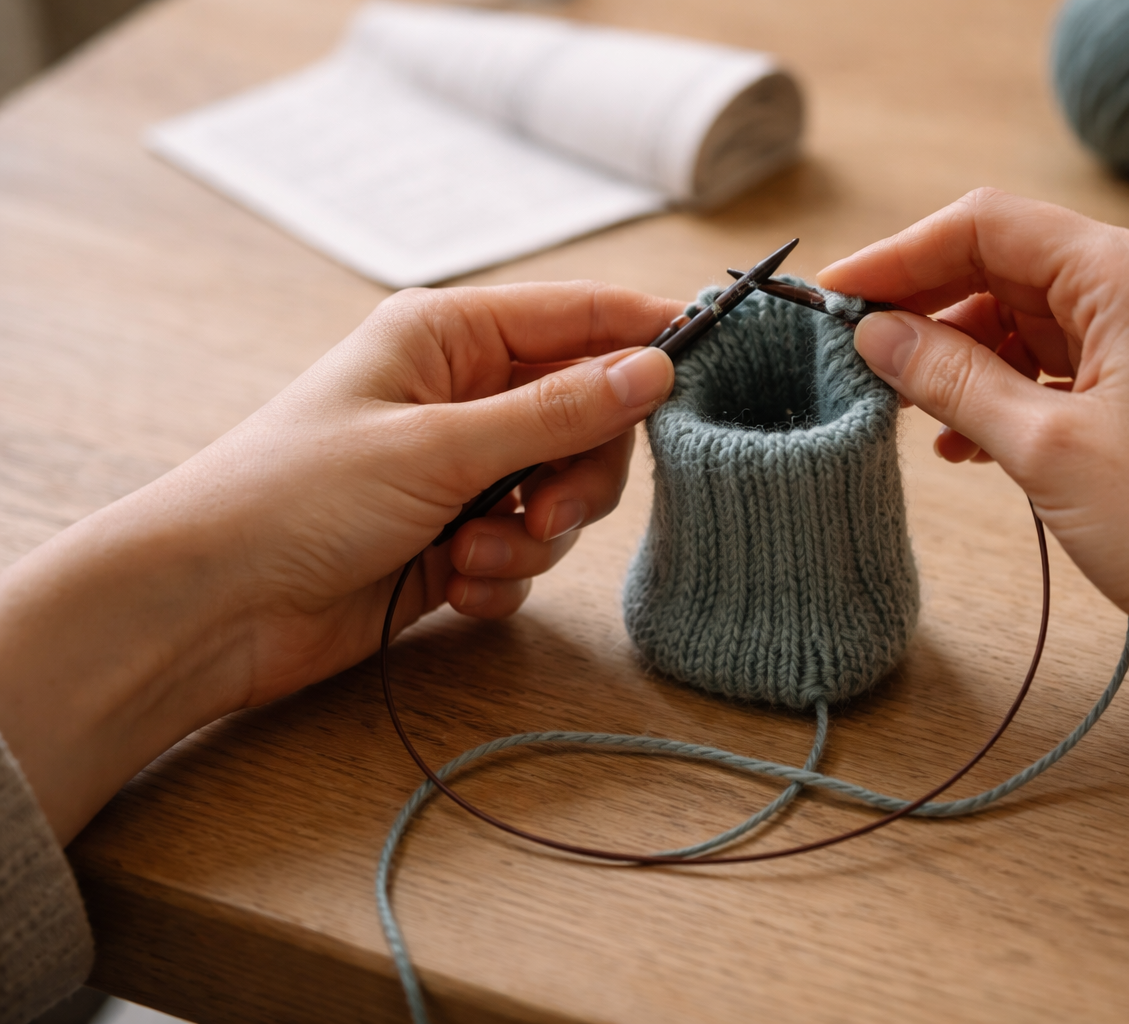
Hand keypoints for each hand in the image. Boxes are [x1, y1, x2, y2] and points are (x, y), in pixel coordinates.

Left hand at [0, 281, 681, 841]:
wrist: (209, 608)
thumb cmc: (294, 497)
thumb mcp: (438, 447)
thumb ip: (557, 412)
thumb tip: (656, 368)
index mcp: (449, 337)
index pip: (580, 317)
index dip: (647, 338)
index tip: (707, 368)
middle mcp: (462, 396)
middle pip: (588, 417)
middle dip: (579, 475)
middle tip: (546, 516)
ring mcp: (459, 471)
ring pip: (564, 492)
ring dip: (536, 538)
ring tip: (475, 557)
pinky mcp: (454, 539)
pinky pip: (526, 551)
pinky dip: (503, 575)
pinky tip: (454, 585)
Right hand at [820, 189, 1128, 828]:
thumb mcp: (1042, 446)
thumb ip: (951, 378)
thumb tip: (874, 335)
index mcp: (1126, 274)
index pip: (987, 226)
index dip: (899, 255)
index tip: (834, 296)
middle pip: (1004, 265)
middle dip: (925, 306)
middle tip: (855, 354)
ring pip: (1023, 319)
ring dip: (959, 356)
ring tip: (903, 405)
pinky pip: (1051, 367)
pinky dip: (999, 392)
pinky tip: (960, 443)